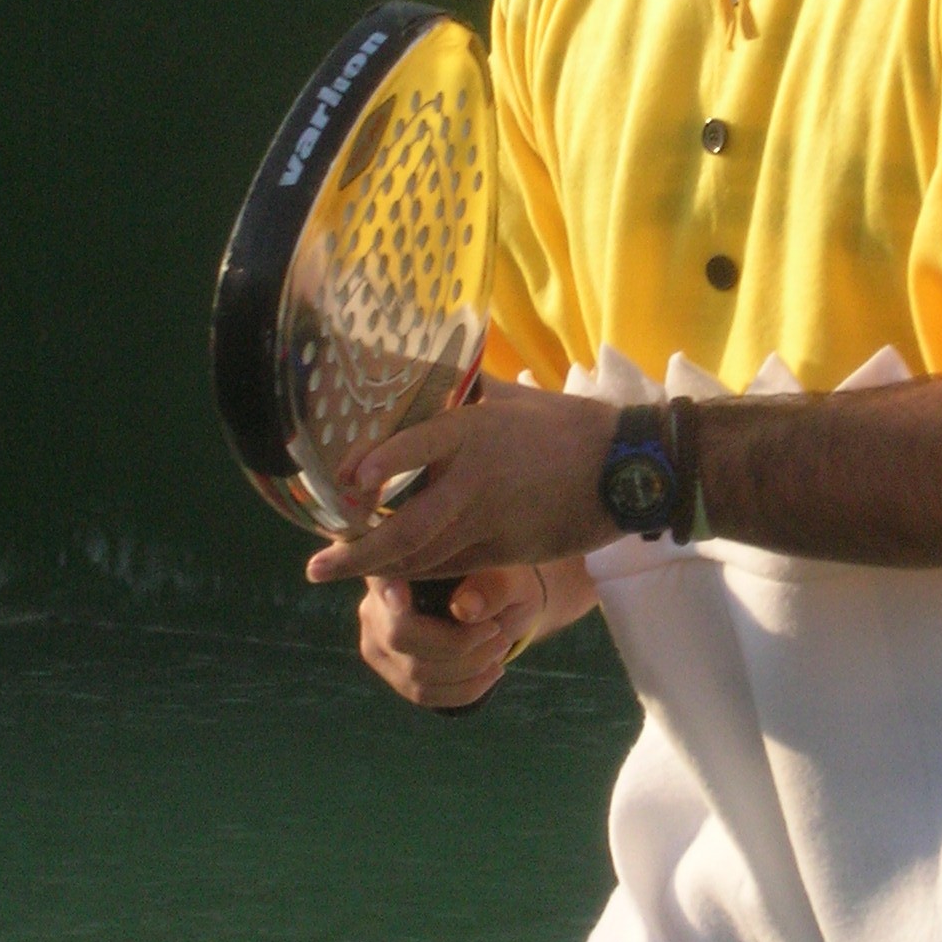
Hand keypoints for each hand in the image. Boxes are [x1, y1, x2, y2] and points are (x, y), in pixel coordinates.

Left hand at [307, 377, 619, 588]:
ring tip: (339, 570)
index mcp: (475, 432)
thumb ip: (464, 387)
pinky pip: (450, 568)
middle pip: (405, 530)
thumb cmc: (568, 426)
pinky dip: (416, 573)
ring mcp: (490, 523)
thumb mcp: (513, 396)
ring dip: (378, 568)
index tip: (342, 480)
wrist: (625, 471)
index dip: (376, 465)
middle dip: (354, 553)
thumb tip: (420, 367)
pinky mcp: (506, 552)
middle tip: (316, 566)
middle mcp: (474, 482)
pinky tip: (392, 574)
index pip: (413, 446)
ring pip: (423, 557)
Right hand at [357, 568, 546, 714]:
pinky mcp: (393, 672)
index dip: (386, 591)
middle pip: (399, 636)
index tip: (402, 597)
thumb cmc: (501, 583)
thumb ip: (492, 587)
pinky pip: (422, 693)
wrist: (502, 608)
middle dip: (456, 644)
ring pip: (415, 671)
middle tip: (498, 633)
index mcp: (399, 564)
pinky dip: (463, 689)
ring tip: (498, 649)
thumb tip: (465, 609)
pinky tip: (489, 673)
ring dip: (467, 668)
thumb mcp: (510, 577)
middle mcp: (376, 602)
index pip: (380, 578)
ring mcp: (378, 641)